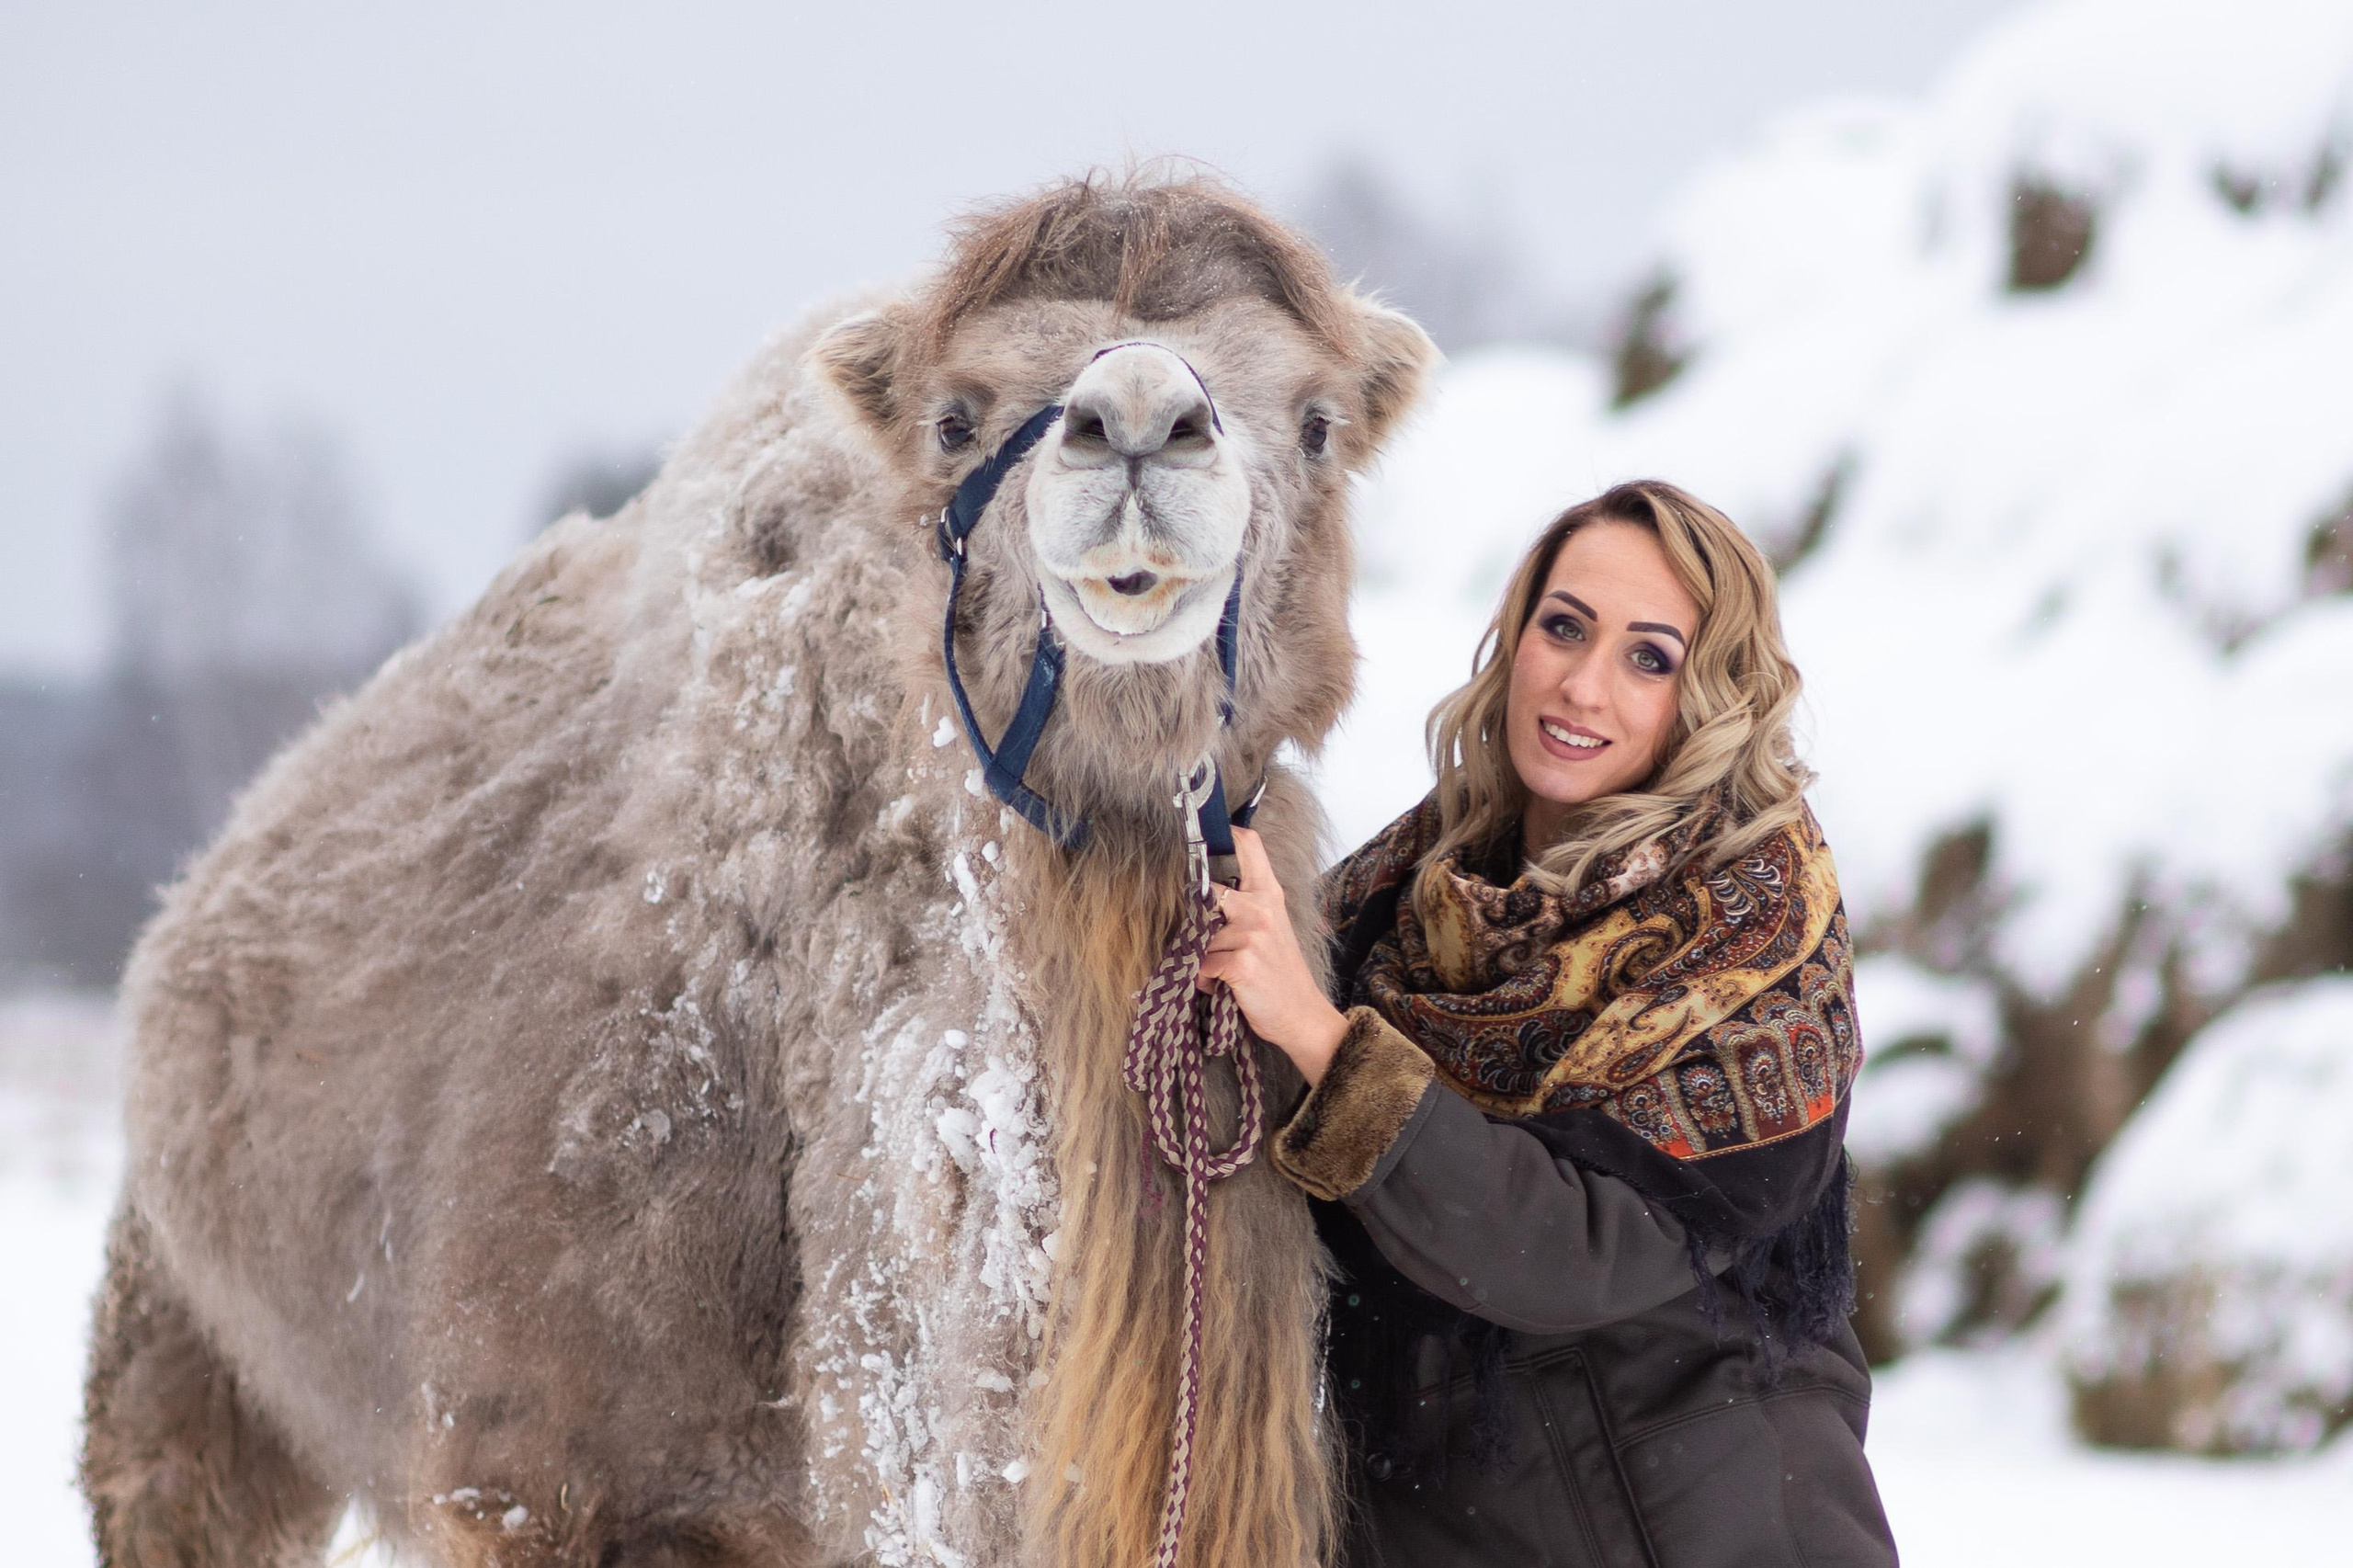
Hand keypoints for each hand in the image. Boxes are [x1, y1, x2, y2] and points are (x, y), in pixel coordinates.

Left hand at [1195, 826, 1348, 1086]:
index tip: (1202, 831)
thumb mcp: (1271, 927)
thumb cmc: (1279, 973)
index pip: (1247, 845)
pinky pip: (1201, 965)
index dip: (1222, 833)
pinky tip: (1223, 986)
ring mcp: (1251, 934)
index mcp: (1268, 894)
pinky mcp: (1240, 962)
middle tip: (1213, 941)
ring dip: (1202, 958)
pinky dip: (1204, 980)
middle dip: (1199, 919)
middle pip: (1207, 890)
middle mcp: (1260, 908)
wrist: (1302, 1015)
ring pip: (1199, 936)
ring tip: (1224, 972)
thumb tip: (1203, 890)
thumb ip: (1245, 903)